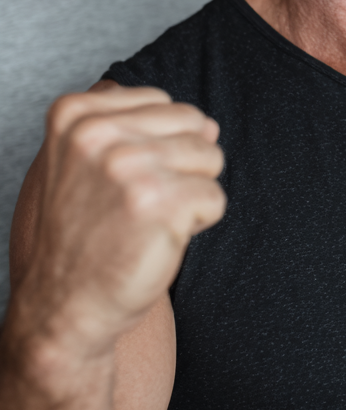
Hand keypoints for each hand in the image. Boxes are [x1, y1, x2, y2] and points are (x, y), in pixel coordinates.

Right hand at [12, 84, 225, 359]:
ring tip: (150, 219)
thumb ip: (145, 130)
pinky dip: (199, 222)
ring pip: (212, 156)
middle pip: (194, 123)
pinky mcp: (158, 202)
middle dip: (183, 164)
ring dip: (192, 192)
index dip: (159, 145)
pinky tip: (160, 239)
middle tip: (140, 203)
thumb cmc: (88, 233)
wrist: (65, 307)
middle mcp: (97, 134)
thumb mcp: (94, 166)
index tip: (121, 181)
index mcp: (76, 114)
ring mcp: (127, 167)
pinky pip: (216, 198)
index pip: (165, 102)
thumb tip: (210, 125)